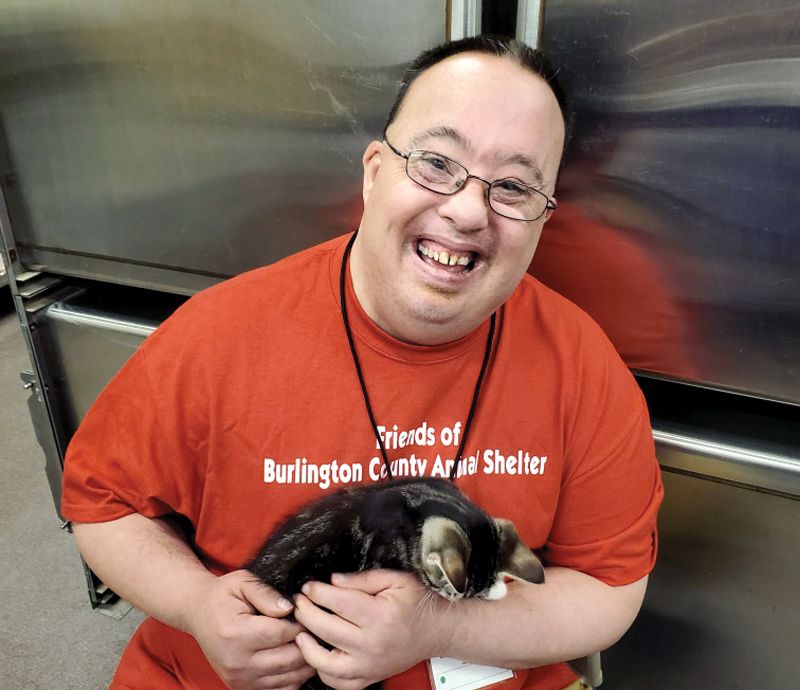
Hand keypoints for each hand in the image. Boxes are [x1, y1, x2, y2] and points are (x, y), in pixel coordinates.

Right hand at [186, 569, 315, 689]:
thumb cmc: (222, 596)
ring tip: (314, 644)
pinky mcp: (241, 687)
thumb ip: (266, 593)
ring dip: (305, 664)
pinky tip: (298, 660)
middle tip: (319, 630)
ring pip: (286, 679)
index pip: (282, 633)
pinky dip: (293, 678)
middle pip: (288, 660)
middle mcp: (236, 661)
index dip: (302, 623)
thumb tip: (289, 607)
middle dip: (309, 644)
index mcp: (236, 633)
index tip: (310, 613)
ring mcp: (239, 678)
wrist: (198, 614)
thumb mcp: (242, 582)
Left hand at [293, 570, 449, 689]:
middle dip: (306, 612)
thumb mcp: (395, 579)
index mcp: (380, 615)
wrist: (439, 630)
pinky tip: (318, 653)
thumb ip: (362, 579)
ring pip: (325, 663)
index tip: (309, 586)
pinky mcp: (369, 678)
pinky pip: (337, 682)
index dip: (317, 592)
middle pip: (326, 629)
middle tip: (299, 602)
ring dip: (307, 647)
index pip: (337, 602)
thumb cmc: (418, 602)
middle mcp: (373, 644)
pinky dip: (322, 671)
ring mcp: (370, 665)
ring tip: (301, 630)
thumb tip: (333, 581)